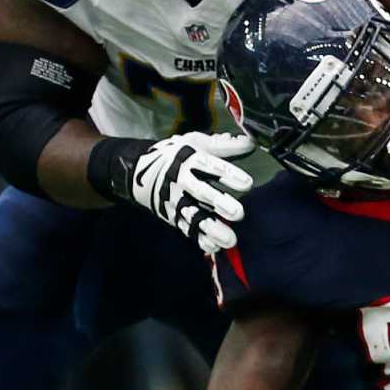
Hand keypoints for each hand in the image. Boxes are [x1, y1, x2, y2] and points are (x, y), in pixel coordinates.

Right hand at [123, 131, 254, 257]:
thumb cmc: (177, 156)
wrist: (139, 172)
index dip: (229, 175)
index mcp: (189, 159)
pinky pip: (187, 230)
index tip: (248, 184)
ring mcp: (177, 201)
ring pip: (194, 216)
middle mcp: (182, 181)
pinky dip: (201, 239)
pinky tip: (215, 246)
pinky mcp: (173, 216)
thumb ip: (224, 145)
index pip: (211, 166)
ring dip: (212, 228)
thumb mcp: (196, 143)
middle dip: (219, 203)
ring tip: (231, 239)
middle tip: (239, 213)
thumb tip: (250, 143)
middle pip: (201, 193)